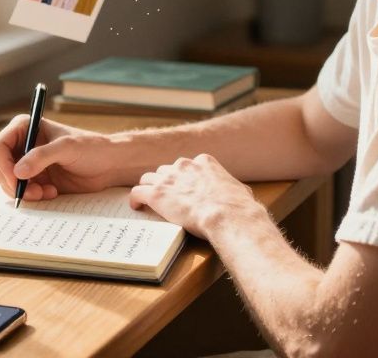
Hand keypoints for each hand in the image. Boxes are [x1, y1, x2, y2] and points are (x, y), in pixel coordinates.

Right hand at [0, 116, 116, 201]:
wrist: (108, 165)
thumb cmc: (91, 148)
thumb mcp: (67, 147)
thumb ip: (41, 157)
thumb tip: (18, 172)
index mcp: (24, 128)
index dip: (3, 165)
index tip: (17, 180)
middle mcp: (21, 145)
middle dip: (13, 182)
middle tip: (33, 192)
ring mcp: (26, 164)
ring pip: (7, 182)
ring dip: (24, 192)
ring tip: (46, 192)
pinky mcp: (34, 180)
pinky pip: (21, 192)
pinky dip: (32, 196)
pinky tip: (51, 192)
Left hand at [128, 154, 260, 238]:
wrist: (227, 216)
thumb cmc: (238, 207)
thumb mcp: (240, 190)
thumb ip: (234, 188)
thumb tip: (242, 194)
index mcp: (204, 162)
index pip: (187, 165)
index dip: (184, 177)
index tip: (184, 187)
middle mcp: (184, 165)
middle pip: (166, 170)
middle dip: (166, 182)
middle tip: (167, 196)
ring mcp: (168, 179)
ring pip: (149, 178)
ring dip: (149, 188)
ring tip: (148, 200)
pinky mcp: (156, 194)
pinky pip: (137, 192)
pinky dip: (135, 199)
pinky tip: (137, 206)